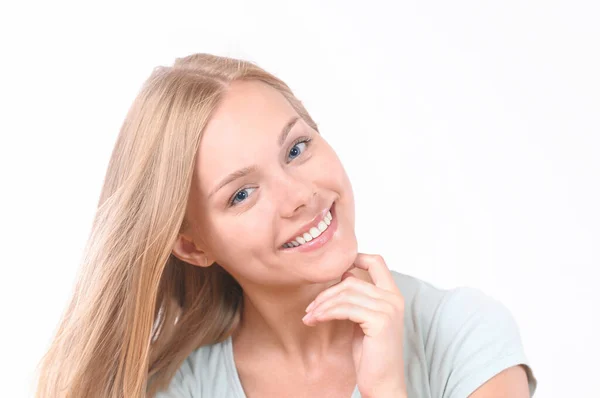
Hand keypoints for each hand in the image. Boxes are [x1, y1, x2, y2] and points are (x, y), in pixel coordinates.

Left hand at [302, 253, 406, 397]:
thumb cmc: (372, 355)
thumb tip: (343, 278)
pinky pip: (345, 309)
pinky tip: (316, 320)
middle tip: (310, 308)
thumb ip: (358, 299)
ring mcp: (388, 309)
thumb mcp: (364, 320)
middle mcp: (394, 298)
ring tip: (309, 317)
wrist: (382, 383)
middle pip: (351, 280)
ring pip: (346, 294)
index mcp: (393, 295)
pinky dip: (326, 313)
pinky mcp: (380, 321)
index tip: (334, 270)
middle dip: (326, 293)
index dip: (355, 258)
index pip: (377, 262)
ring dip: (322, 305)